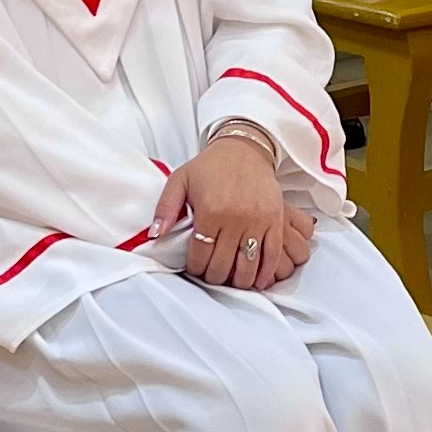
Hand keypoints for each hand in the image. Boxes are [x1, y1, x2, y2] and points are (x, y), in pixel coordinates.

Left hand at [152, 131, 307, 290]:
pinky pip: (272, 255)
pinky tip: (257, 280)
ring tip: (232, 280)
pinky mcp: (275, 220)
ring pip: (248, 266)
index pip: (200, 256)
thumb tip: (156, 235)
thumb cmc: (210, 167)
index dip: (195, 269)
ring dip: (238, 281)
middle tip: (212, 275)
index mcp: (210, 211)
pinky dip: (265, 273)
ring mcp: (258, 221)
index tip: (195, 269)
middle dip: (214, 277)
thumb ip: (165, 208)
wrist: (244, 150)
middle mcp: (235, 219)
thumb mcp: (179, 180)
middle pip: (223, 266)